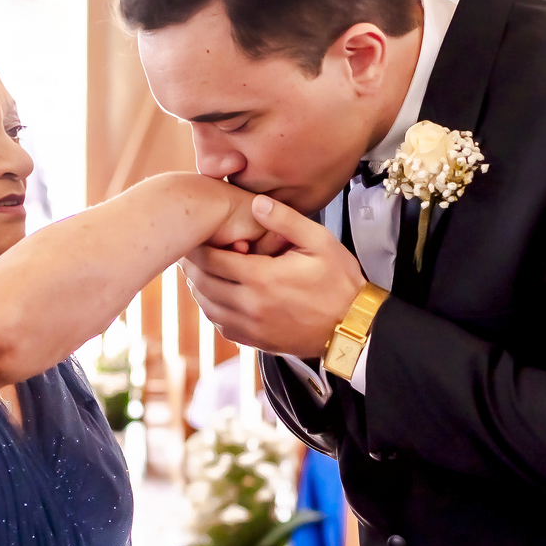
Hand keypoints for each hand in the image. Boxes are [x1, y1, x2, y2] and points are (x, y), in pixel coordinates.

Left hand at [182, 195, 365, 356]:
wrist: (356, 328)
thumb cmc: (340, 282)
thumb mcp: (320, 242)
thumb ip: (286, 220)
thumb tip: (257, 203)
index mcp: (263, 278)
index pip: (213, 260)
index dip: (197, 247)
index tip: (193, 235)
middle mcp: (251, 305)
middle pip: (203, 284)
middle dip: (192, 266)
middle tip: (189, 251)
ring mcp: (253, 327)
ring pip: (208, 307)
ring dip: (199, 288)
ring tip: (199, 271)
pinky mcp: (257, 342)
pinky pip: (222, 326)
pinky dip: (213, 310)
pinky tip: (218, 296)